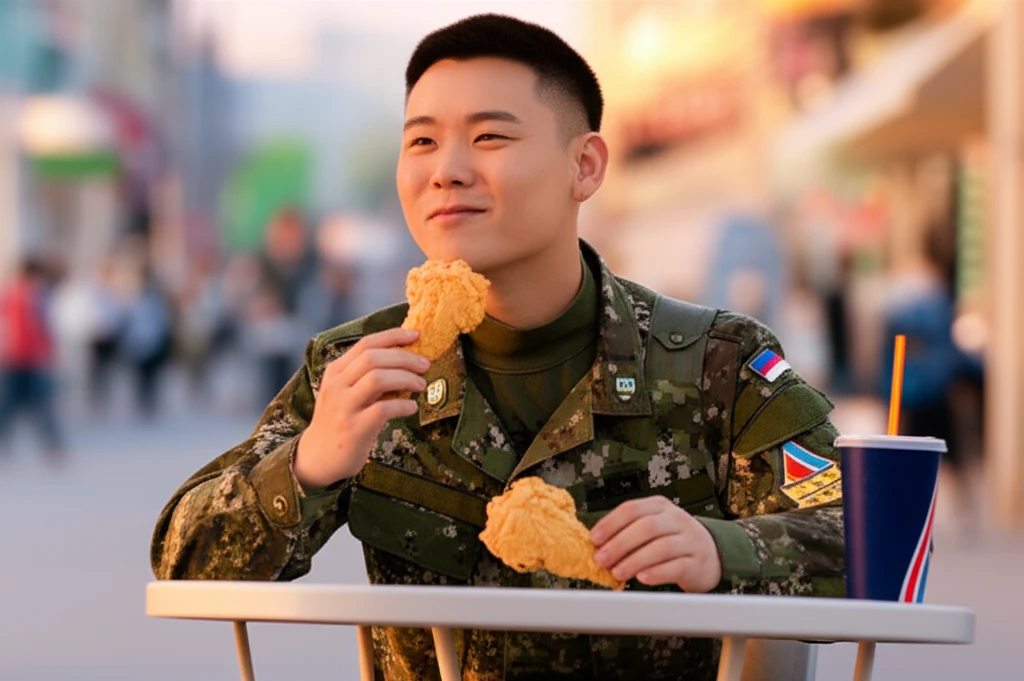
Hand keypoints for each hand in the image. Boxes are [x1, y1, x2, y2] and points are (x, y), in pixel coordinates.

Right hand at [293, 328, 428, 488]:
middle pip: (373, 358)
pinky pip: (383, 409)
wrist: (317, 457)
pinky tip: (412, 407)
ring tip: (421, 385)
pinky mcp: (354, 429)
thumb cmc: (339, 420)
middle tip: (425, 365)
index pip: (365, 344)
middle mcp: (337, 385)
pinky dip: (403, 405)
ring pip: (377, 379)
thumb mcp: (344, 391)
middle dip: (404, 358)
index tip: (416, 335)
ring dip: (406, 378)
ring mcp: (344, 407)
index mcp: (335, 371)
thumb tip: (404, 358)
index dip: (393, 336)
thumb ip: (365, 375)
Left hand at [590, 496, 721, 592]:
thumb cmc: (672, 541)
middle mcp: (676, 519)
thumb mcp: (653, 527)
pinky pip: (676, 566)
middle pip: (646, 527)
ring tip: (617, 573)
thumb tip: (596, 545)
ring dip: (635, 560)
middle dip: (620, 544)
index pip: (632, 509)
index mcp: (660, 506)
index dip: (611, 523)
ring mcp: (689, 540)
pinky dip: (657, 572)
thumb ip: (628, 531)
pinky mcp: (697, 563)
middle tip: (602, 559)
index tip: (594, 539)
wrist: (711, 555)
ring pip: (661, 547)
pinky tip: (642, 578)